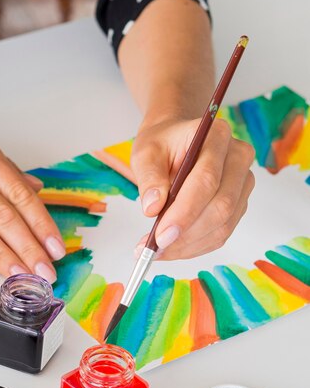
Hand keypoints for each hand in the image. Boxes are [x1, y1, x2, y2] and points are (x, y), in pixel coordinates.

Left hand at [132, 117, 255, 259]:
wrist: (177, 140)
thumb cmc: (163, 144)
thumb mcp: (145, 153)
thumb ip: (149, 178)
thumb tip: (153, 208)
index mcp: (216, 136)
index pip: (206, 180)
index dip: (185, 212)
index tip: (160, 235)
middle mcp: (238, 158)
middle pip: (222, 206)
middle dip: (187, 234)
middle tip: (156, 248)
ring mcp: (242, 182)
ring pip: (224, 224)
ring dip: (190, 245)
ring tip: (158, 251)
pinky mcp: (239, 203)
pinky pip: (222, 232)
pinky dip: (196, 246)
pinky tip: (173, 249)